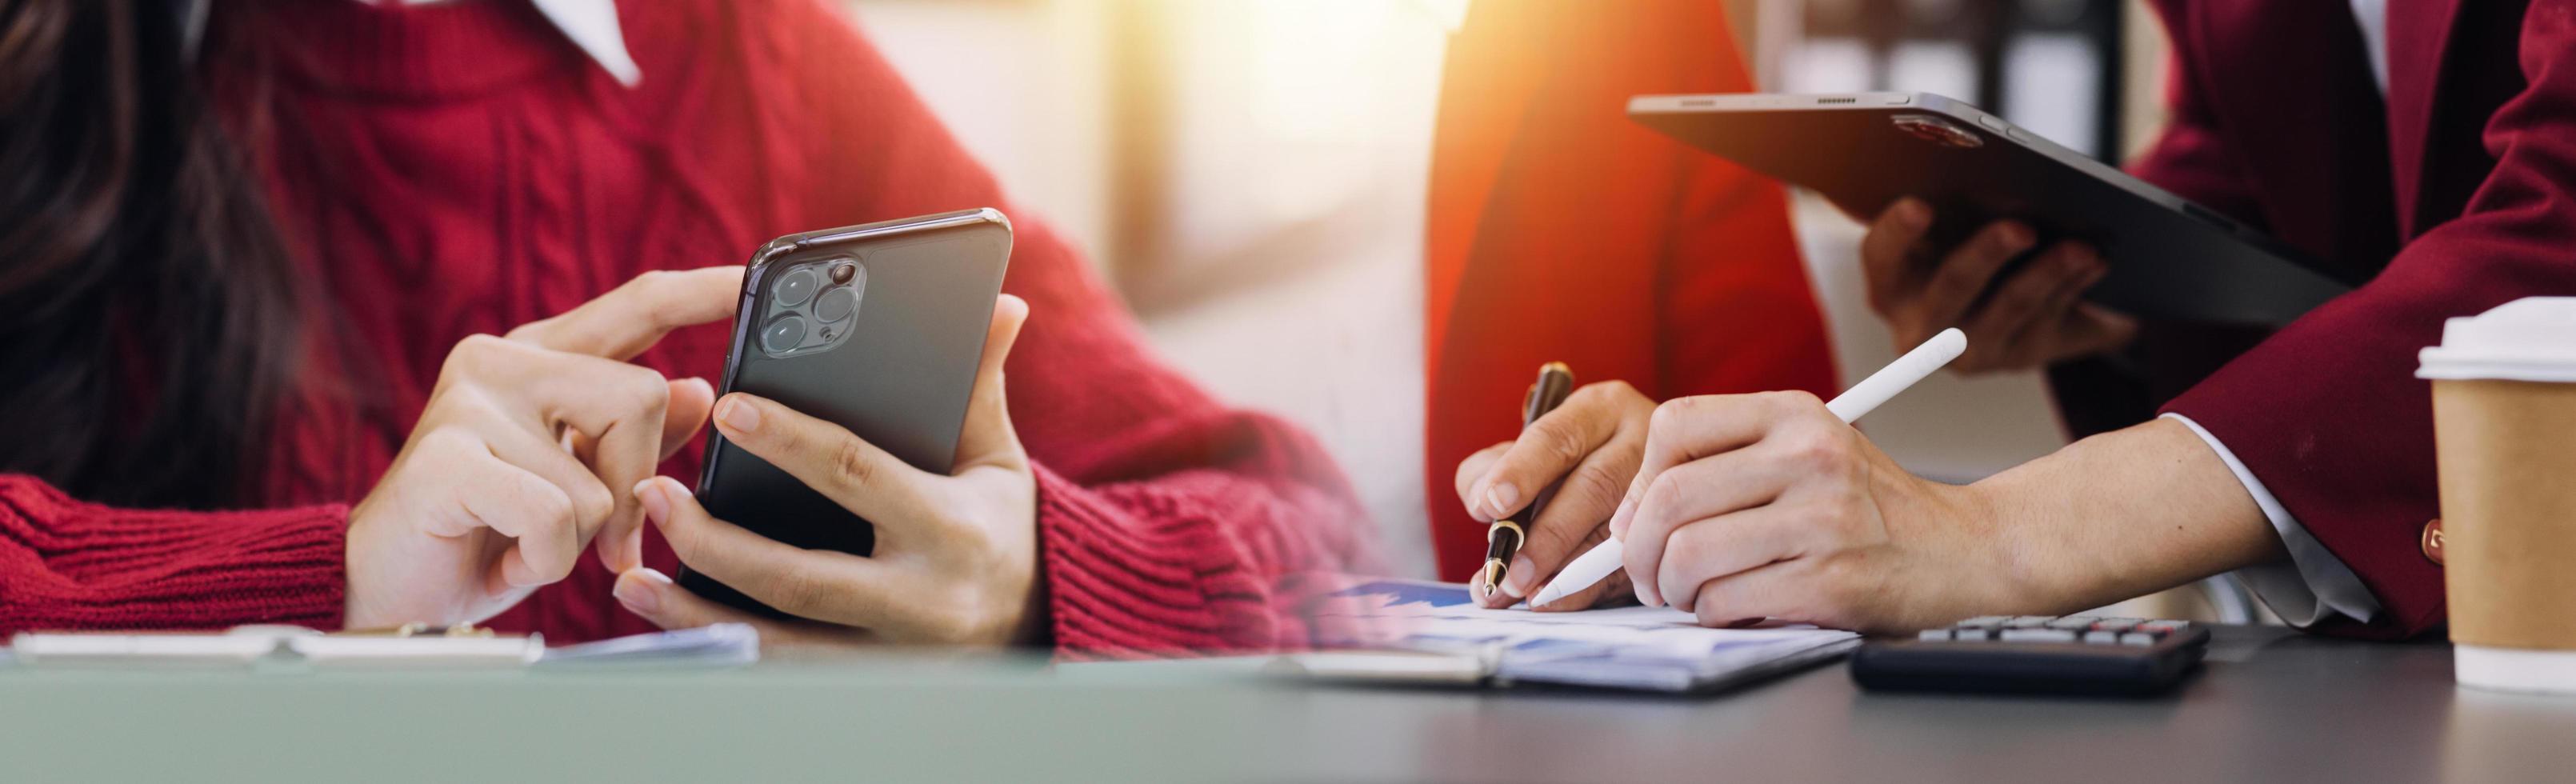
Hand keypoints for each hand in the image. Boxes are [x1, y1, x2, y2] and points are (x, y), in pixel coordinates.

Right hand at [343, 268, 740, 628]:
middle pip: (644, 399)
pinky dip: (544, 560)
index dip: (704, 292)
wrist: (382, 588)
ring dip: (581, 537)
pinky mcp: (446, 455)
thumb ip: (635, 436)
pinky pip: (557, 515)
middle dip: (635, 484)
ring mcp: (469, 401)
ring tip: (526, 542)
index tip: (758, 278)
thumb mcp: (576, 482)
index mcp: (541, 357)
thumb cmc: (485, 533)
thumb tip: (704, 390)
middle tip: (595, 534)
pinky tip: (504, 558)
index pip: (639, 306)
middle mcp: (503, 361)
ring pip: (604, 475)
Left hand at [612, 295, 1043, 646]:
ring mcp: (890, 655)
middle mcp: (921, 600)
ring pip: (780, 644)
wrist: (1041, 624)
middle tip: (654, 493)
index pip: (857, 476)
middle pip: (800, 579)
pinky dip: (721, 650)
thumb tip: (1001, 304)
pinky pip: (781, 674)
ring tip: (634, 577)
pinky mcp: (865, 686)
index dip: (790, 441)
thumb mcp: (996, 457)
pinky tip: (670, 623)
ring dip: (698, 614)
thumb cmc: (1002, 526)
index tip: (728, 409)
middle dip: (717, 543)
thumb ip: (980, 385)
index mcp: (950, 528)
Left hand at [1454, 381, 1651, 609]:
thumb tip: (1481, 506)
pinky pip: (1629, 565)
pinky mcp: (1670, 533)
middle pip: (1594, 486)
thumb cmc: (1570, 465)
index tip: (1491, 504)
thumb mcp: (1531, 452)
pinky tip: (1553, 599)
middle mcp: (1642, 440)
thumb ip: (1494, 470)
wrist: (1639, 482)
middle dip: (1546, 535)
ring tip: (1521, 593)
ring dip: (1562, 569)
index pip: (1558, 435)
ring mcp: (1665, 488)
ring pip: (1616, 530)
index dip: (1522, 470)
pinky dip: (1585, 588)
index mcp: (1602, 409)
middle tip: (1506, 570)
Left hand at [1606, 391, 2012, 631]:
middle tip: (1648, 576)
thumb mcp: (1809, 451)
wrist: (1965, 549)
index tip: (1639, 518)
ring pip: (1689, 555)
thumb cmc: (1870, 507)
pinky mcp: (1831, 580)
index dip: (1639, 481)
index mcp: (1794, 413)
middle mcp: (1808, 456)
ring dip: (1673, 589)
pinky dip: (1712, 614)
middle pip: (1670, 498)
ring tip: (1690, 595)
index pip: (1675, 426)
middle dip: (1640, 551)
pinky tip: (1734, 608)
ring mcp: (1822, 518)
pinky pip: (1726, 601)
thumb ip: (1730, 464)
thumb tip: (1630, 516)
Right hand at [1860, 198, 2135, 373]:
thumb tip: (1988, 165)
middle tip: (2022, 227)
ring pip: (2008, 308)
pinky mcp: (2014, 359)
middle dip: (1987, 255)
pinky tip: (2096, 262)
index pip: (1880, 257)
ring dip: (2048, 273)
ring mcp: (1967, 351)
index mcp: (1891, 285)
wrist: (2009, 311)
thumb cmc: (1969, 254)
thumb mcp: (1950, 237)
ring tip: (2083, 247)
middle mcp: (1919, 328)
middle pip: (1951, 287)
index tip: (1920, 205)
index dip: (1896, 232)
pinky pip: (2046, 320)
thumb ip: (1953, 206)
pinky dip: (2074, 286)